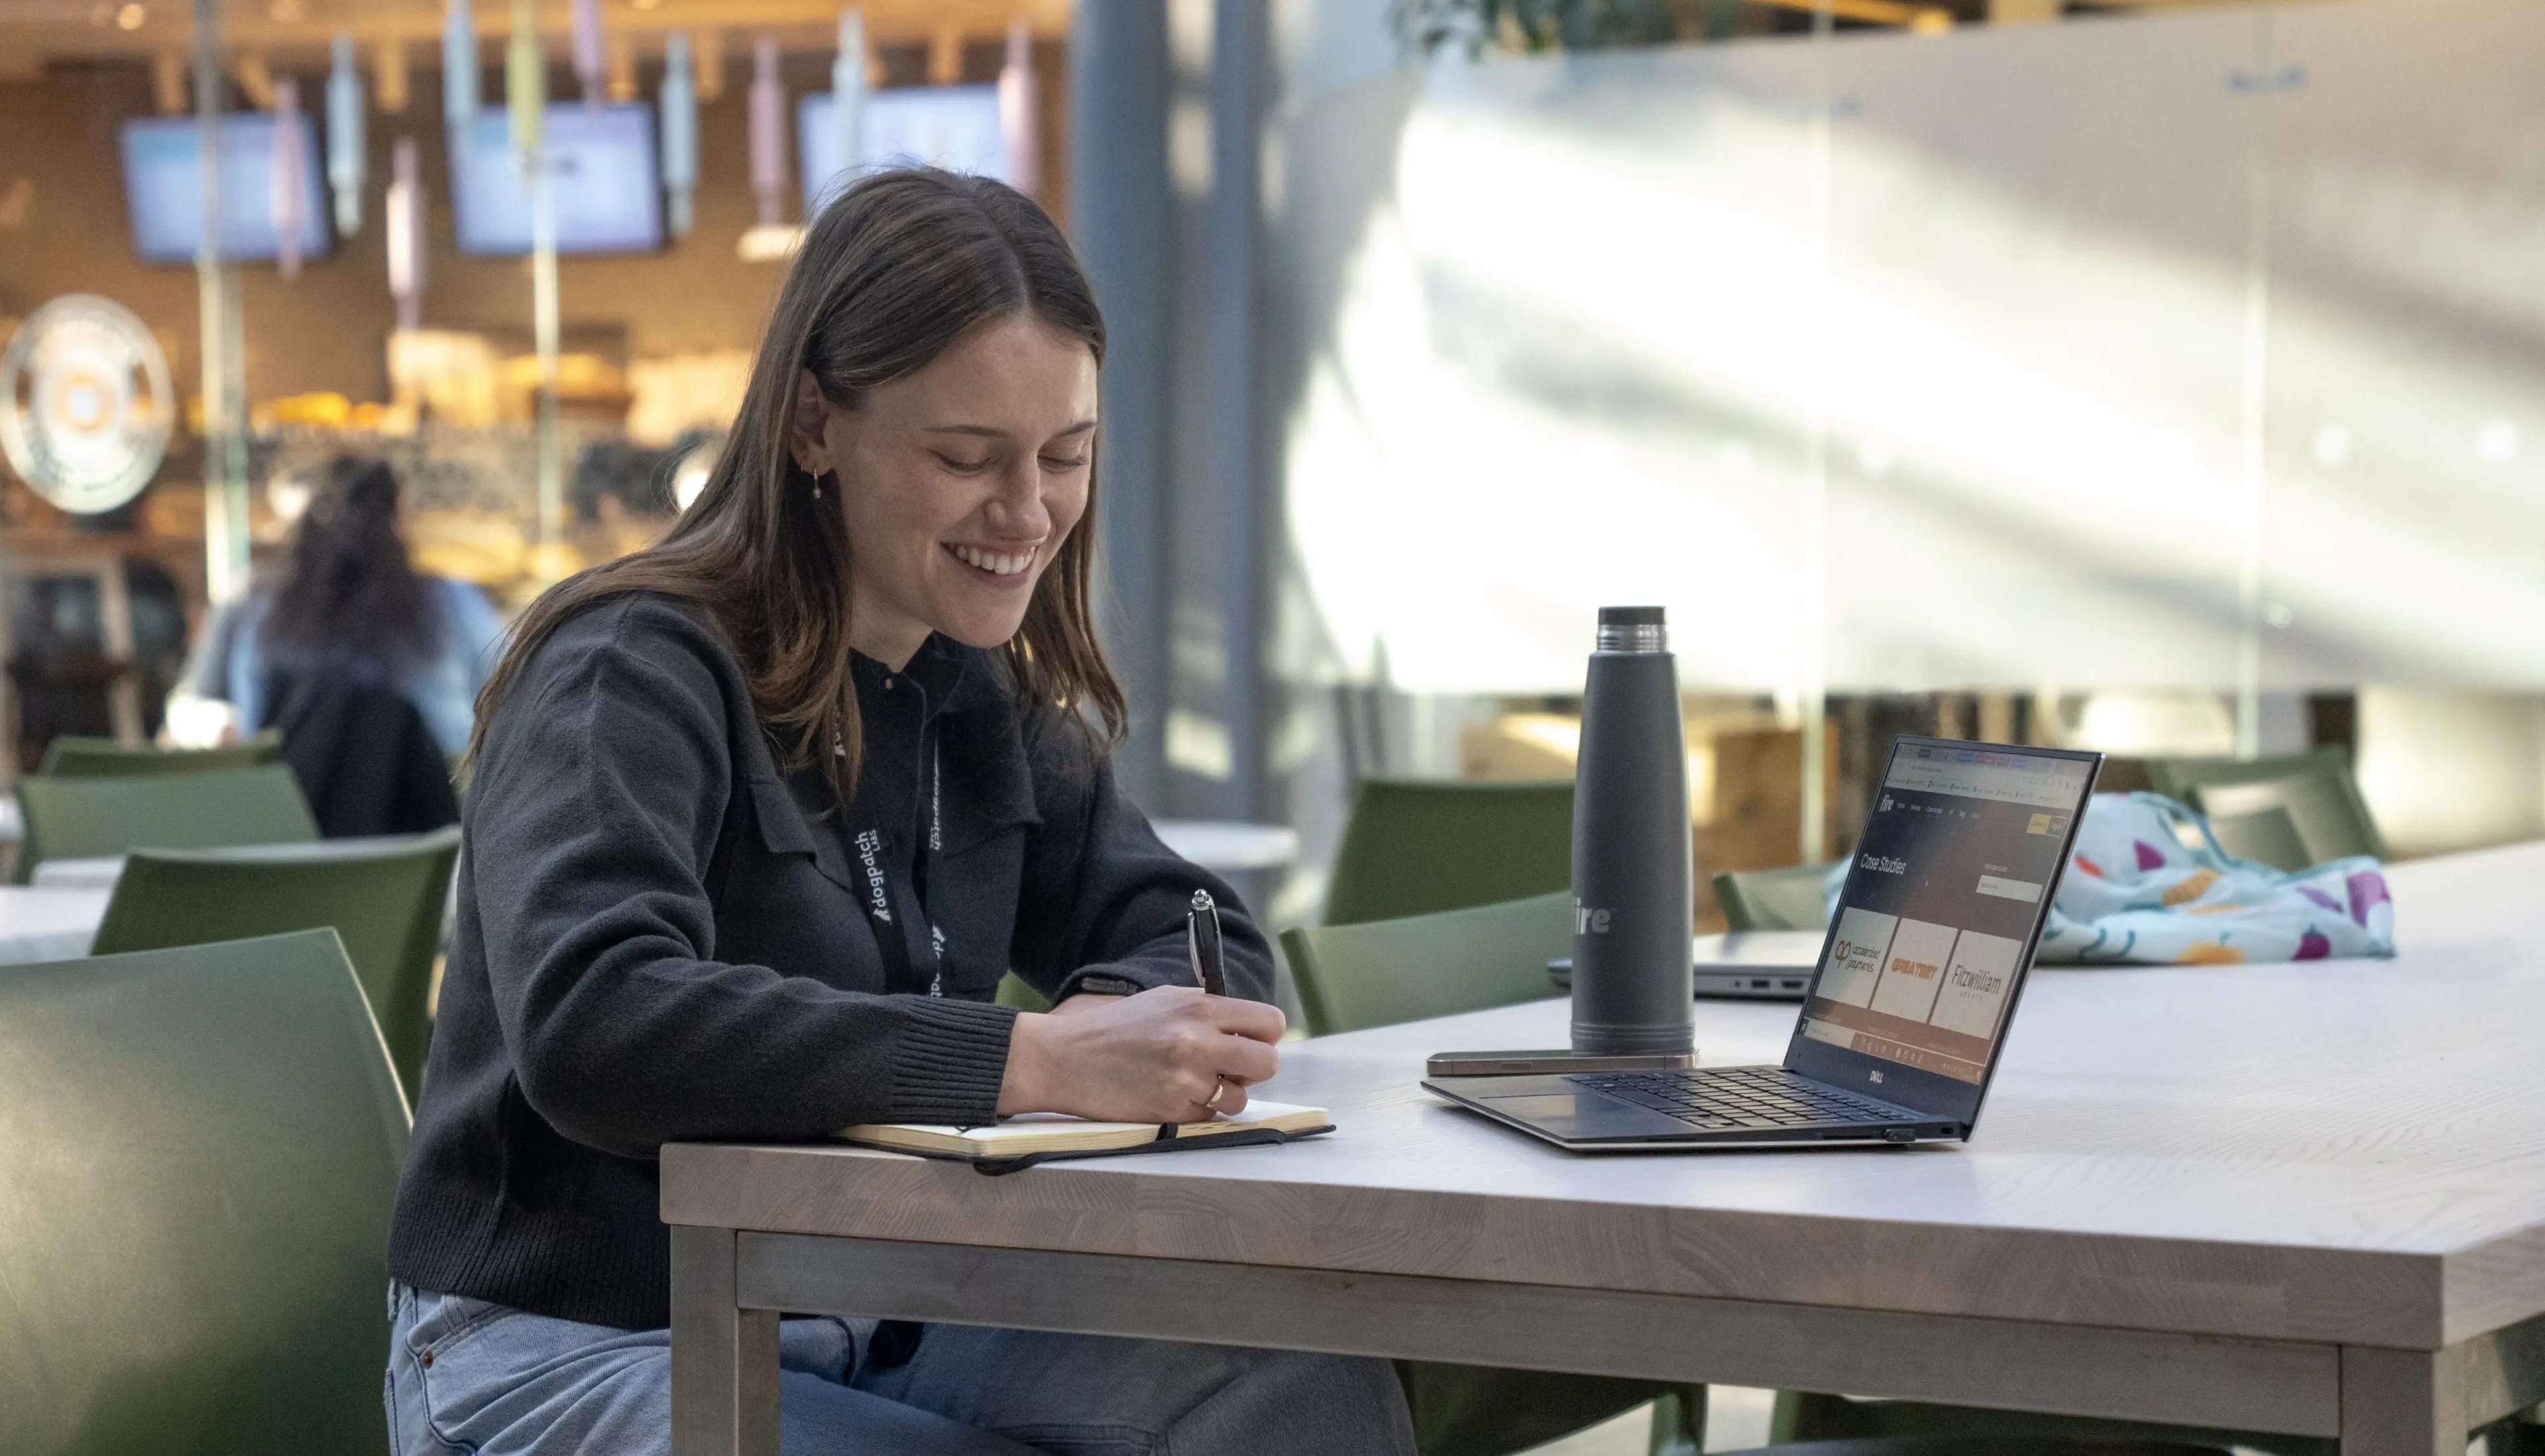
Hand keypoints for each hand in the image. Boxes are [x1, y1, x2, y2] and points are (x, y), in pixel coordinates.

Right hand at [998, 985, 1284, 1123]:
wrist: (1064, 1058)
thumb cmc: (1112, 1028)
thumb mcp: (1163, 1000)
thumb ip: (1206, 1009)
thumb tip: (1246, 1026)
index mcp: (1199, 1008)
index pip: (1269, 1023)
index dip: (1264, 1037)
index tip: (1250, 1043)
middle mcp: (1198, 1041)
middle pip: (1267, 1063)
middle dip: (1253, 1069)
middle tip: (1228, 1068)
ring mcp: (1185, 1079)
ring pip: (1239, 1099)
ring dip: (1223, 1096)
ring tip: (1193, 1084)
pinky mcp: (1171, 1112)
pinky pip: (1208, 1119)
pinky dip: (1196, 1112)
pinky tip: (1171, 1097)